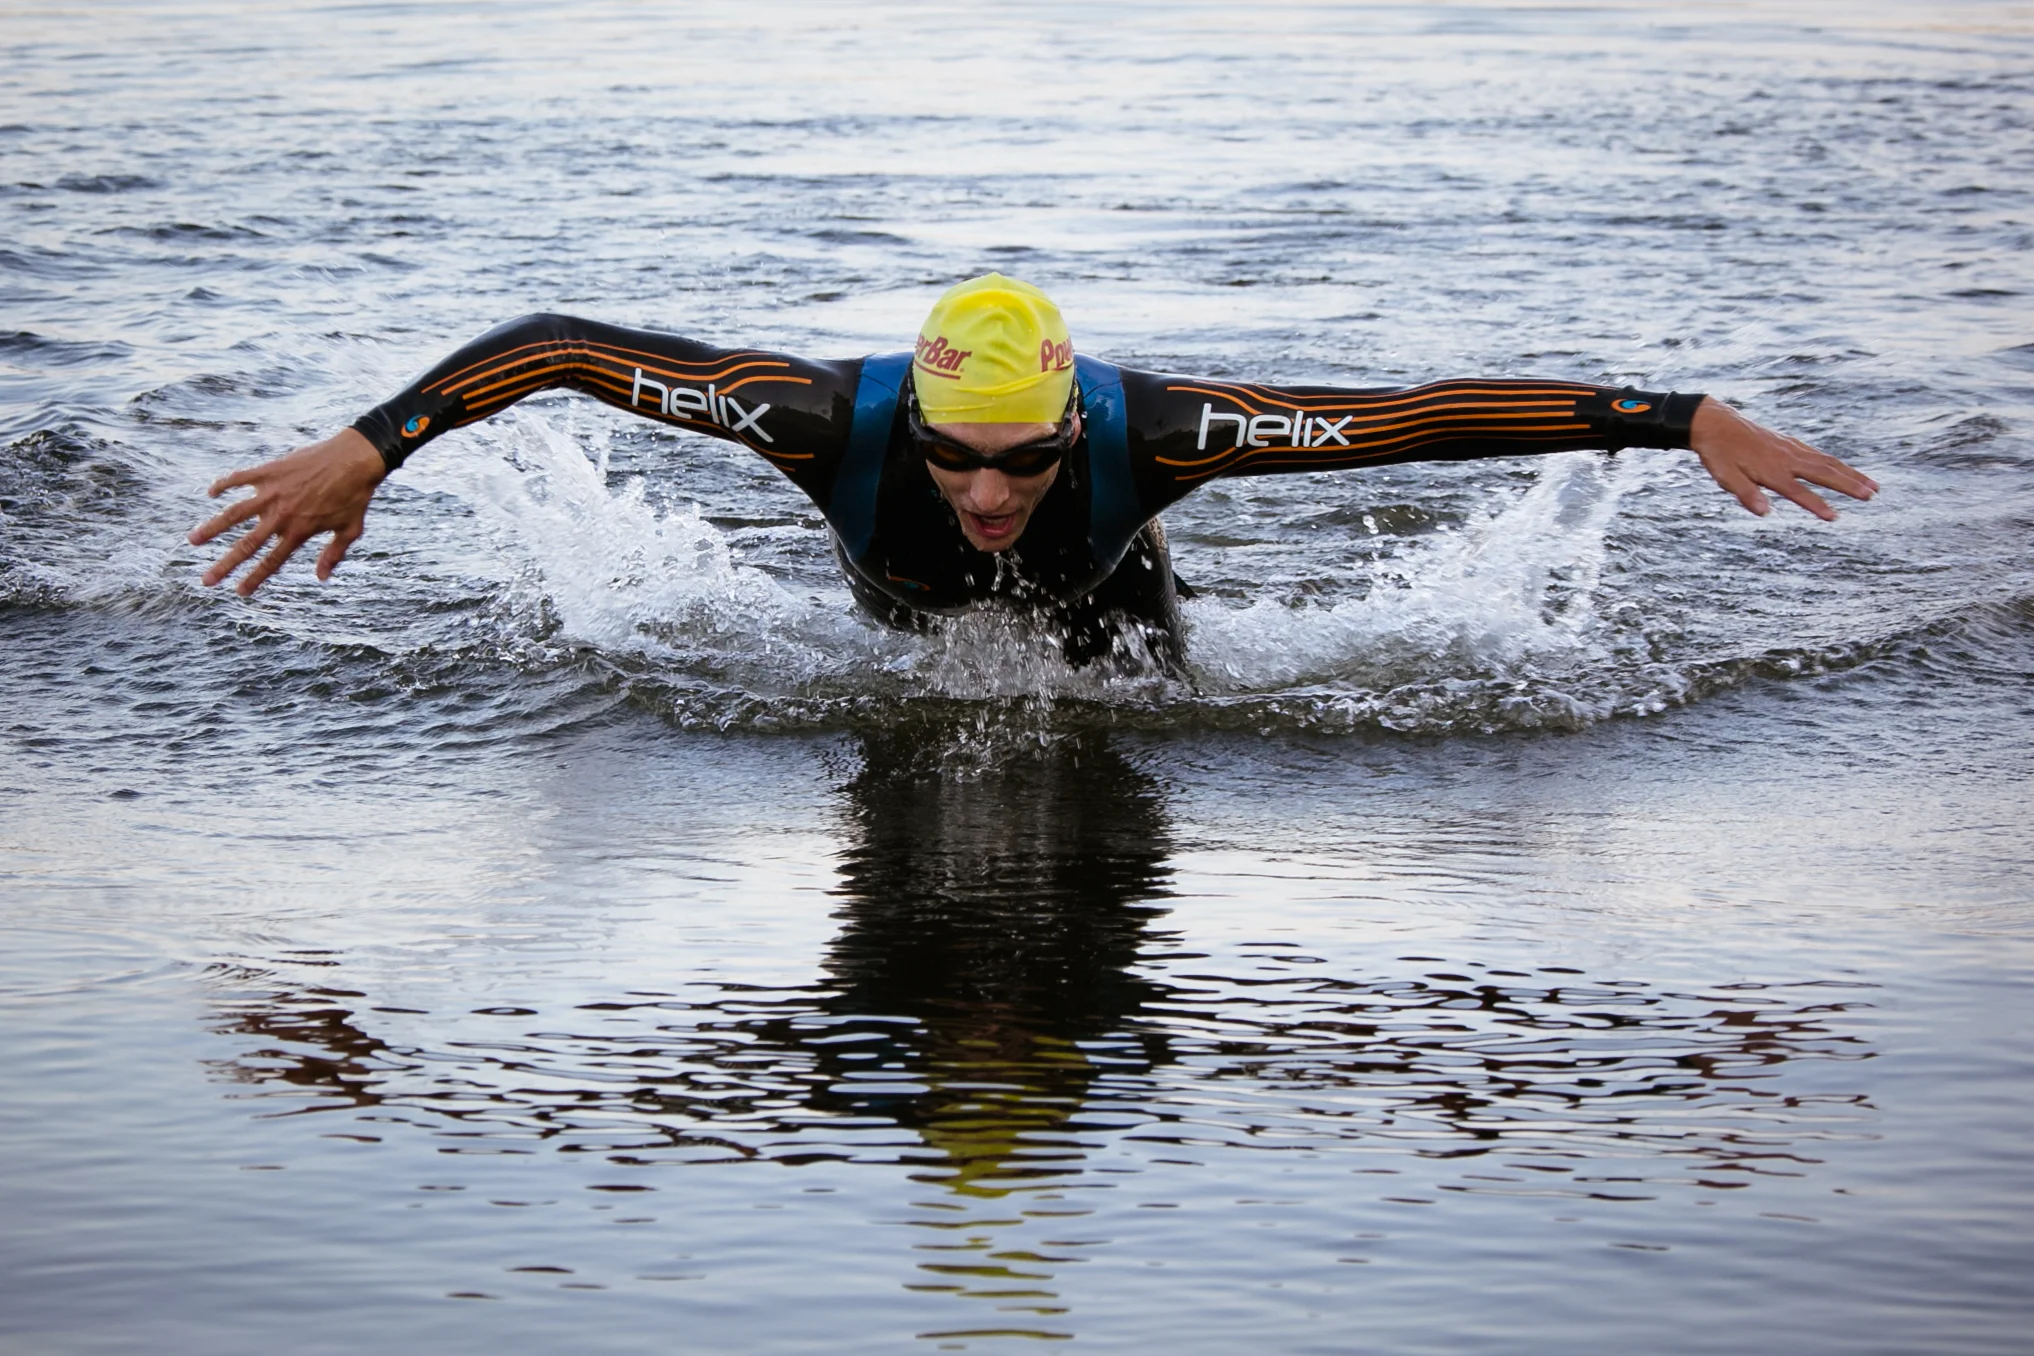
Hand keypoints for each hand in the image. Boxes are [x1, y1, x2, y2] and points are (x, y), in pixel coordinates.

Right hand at [188, 428, 386, 595]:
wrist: (356, 458)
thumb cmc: (356, 496)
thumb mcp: (350, 530)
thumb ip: (333, 554)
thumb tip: (321, 578)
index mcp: (299, 531)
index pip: (271, 562)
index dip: (254, 579)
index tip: (238, 592)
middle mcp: (281, 515)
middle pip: (246, 545)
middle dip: (224, 565)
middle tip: (205, 580)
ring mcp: (272, 492)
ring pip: (234, 513)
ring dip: (211, 528)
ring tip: (192, 540)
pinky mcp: (269, 471)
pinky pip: (240, 478)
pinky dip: (224, 484)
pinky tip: (211, 493)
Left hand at [1689, 397, 1876, 520]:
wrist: (1717, 424)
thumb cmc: (1720, 454)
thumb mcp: (1725, 477)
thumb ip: (1746, 494)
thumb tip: (1764, 512)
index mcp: (1771, 470)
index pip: (1799, 492)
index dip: (1817, 505)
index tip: (1836, 517)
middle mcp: (1787, 458)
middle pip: (1824, 472)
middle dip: (1849, 484)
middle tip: (1872, 495)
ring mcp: (1791, 448)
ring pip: (1828, 461)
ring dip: (1851, 473)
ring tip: (1872, 485)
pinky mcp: (1790, 442)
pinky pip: (1818, 454)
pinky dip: (1836, 462)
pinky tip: (1845, 469)